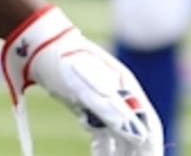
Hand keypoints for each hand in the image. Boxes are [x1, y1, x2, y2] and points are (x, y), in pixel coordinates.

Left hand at [2, 5, 162, 155]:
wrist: (38, 46)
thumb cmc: (66, 64)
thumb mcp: (88, 88)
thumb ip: (114, 112)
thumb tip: (141, 137)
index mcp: (127, 90)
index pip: (149, 127)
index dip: (152, 150)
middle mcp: (120, 97)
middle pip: (136, 135)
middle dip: (135, 154)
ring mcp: (103, 101)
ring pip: (119, 136)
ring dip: (120, 154)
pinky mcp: (87, 106)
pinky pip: (101, 133)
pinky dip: (103, 147)